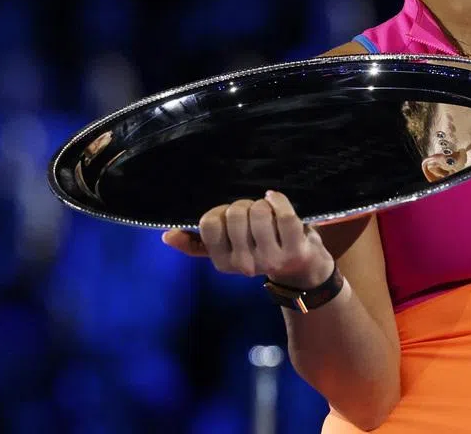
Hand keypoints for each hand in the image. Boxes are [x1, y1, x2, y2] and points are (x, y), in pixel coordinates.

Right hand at [161, 191, 334, 288]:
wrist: (302, 269)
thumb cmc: (262, 250)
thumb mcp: (228, 250)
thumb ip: (197, 244)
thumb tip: (168, 236)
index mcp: (223, 263)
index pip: (209, 223)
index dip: (220, 212)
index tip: (231, 217)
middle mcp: (245, 265)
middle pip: (234, 213)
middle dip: (244, 205)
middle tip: (253, 215)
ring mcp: (271, 259)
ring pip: (258, 211)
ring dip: (263, 204)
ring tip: (268, 214)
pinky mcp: (295, 251)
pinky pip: (283, 214)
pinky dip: (280, 200)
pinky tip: (276, 200)